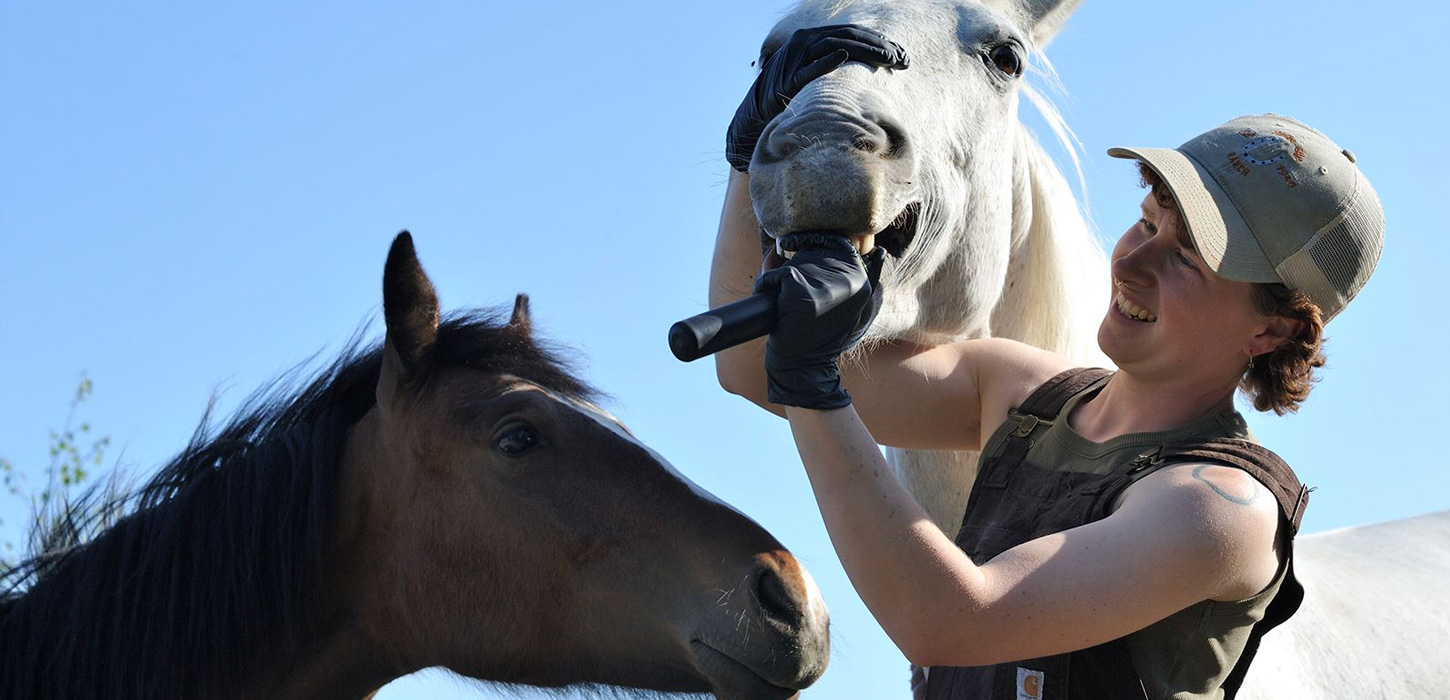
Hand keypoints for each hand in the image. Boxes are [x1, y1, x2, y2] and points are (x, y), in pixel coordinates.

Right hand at [726, 25, 908, 171]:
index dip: (879, 41)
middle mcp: (804, 41)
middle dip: (879, 46)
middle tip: (902, 60)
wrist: (755, 112)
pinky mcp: (788, 78)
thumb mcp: (815, 74)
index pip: (853, 32)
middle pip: (848, 36)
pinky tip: (844, 56)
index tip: (901, 55)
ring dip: (865, 51)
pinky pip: (809, 67)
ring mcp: (795, 57)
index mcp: (813, 37)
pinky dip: (826, 60)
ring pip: (835, 45)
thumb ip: (836, 65)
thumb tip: (871, 69)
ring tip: (887, 60)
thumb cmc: (790, 95)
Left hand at [754, 235, 884, 408]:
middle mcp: (848, 277)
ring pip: (789, 263)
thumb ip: (819, 269)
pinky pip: (773, 276)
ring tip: (786, 307)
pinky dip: (765, 288)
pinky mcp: (799, 288)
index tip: (804, 273)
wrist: (805, 370)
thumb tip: (783, 244)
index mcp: (861, 279)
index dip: (813, 253)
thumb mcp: (832, 302)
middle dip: (793, 270)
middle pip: (809, 251)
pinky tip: (775, 309)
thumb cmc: (814, 336)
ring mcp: (823, 281)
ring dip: (779, 281)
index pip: (835, 242)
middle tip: (794, 301)